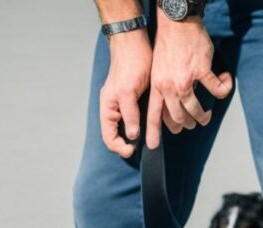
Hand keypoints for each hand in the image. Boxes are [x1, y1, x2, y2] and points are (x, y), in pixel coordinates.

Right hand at [100, 29, 151, 157]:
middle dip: (128, 145)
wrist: (135, 42)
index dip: (120, 148)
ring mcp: (123, 103)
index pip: (109, 137)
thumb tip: (132, 136)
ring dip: (137, 137)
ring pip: (128, 128)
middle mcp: (114, 108)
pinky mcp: (133, 97)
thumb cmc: (130, 63)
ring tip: (151, 140)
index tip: (133, 151)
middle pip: (117, 136)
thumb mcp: (128, 91)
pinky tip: (154, 126)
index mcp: (108, 107)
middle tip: (146, 148)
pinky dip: (143, 125)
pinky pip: (136, 118)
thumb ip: (129, 114)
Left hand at [146, 13, 232, 149]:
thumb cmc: (167, 45)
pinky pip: (217, 89)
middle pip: (179, 117)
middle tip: (193, 125)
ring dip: (203, 116)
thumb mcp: (156, 71)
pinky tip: (226, 84)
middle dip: (187, 125)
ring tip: (206, 116)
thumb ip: (162, 88)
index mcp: (157, 87)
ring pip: (196, 109)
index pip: (153, 115)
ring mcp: (186, 80)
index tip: (152, 145)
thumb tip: (168, 105)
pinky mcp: (201, 71)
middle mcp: (169, 86)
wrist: (176, 24)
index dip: (153, 132)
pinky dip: (224, 89)